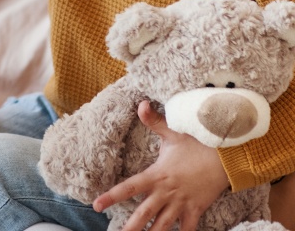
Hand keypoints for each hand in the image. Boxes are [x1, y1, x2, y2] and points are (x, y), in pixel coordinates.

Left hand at [93, 101, 228, 230]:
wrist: (225, 158)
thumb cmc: (196, 145)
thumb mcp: (172, 133)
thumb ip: (153, 121)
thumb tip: (141, 103)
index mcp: (156, 175)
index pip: (128, 187)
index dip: (111, 196)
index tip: (96, 205)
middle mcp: (166, 192)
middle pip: (143, 213)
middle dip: (130, 227)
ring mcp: (181, 203)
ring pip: (163, 226)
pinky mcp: (196, 210)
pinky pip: (188, 229)